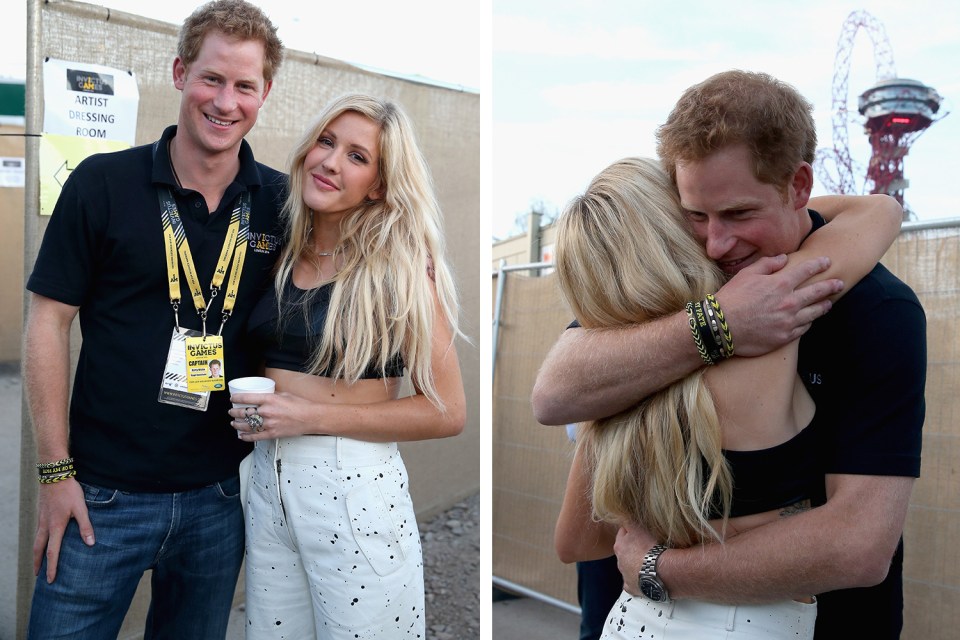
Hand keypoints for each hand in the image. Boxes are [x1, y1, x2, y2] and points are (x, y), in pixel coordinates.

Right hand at [33, 479, 94, 582]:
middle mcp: (45, 526)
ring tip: (37, 562)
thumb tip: (90, 543)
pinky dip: (38, 541)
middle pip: (39, 549)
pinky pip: (38, 531)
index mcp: (56, 527)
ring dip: (36, 553)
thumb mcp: (81, 508)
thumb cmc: (69, 492)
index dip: (52, 567)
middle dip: (38, 564)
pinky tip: (42, 541)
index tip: (51, 579)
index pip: (52, 552)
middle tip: (38, 575)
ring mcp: (41, 519)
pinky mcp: (42, 513)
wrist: (54, 476)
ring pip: (36, 540)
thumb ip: (85, 526)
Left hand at [229, 392, 318, 440]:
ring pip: (246, 425)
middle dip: (234, 412)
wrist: (311, 418)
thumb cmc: (301, 405)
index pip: (246, 398)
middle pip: (244, 413)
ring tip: (233, 423)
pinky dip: (246, 437)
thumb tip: (262, 397)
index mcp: (269, 399)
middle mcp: (267, 411)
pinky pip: (255, 437)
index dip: (236, 398)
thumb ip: (271, 396)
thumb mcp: (284, 394)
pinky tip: (241, 436)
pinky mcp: (272, 434)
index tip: (232, 398)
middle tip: (232, 412)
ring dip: (237, 424)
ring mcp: (269, 424)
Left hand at [614, 524, 656, 595]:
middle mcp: (619, 561)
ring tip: (648, 562)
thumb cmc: (651, 548)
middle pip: (624, 552)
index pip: (622, 534)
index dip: (630, 531)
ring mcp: (625, 576)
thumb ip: (629, 521)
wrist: (660, 572)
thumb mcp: (639, 528)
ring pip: (628, 568)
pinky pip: (633, 584)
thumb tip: (622, 514)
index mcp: (619, 546)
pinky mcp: (632, 588)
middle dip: (631, 549)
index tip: (637, 530)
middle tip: (645, 546)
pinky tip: (645, 578)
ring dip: (635, 565)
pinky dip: (637, 581)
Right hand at [715, 255, 842, 355]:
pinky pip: (804, 328)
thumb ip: (767, 264)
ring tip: (828, 303)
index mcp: (780, 284)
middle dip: (831, 286)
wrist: (720, 327)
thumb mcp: (746, 274)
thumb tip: (784, 258)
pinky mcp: (785, 337)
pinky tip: (810, 319)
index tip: (827, 262)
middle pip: (818, 292)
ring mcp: (789, 321)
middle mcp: (789, 302)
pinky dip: (809, 322)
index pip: (807, 270)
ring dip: (824, 305)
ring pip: (815, 312)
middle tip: (839, 284)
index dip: (819, 265)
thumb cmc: (731, 298)